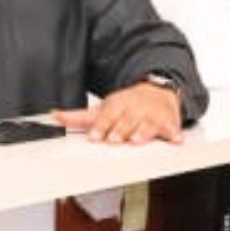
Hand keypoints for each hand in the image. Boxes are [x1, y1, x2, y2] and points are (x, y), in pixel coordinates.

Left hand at [52, 82, 182, 145]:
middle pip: (126, 122)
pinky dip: (174, 134)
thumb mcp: (103, 107)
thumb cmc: (128, 104)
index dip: (101, 126)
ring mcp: (152, 117)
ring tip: (137, 139)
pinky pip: (172, 129)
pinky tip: (175, 139)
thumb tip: (54, 116)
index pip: (107, 116)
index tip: (95, 136)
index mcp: (118, 106)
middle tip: (114, 139)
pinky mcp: (169, 124)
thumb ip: (78, 117)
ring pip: (147, 126)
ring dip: (142, 132)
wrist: (157, 91)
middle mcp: (135, 110)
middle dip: (120, 130)